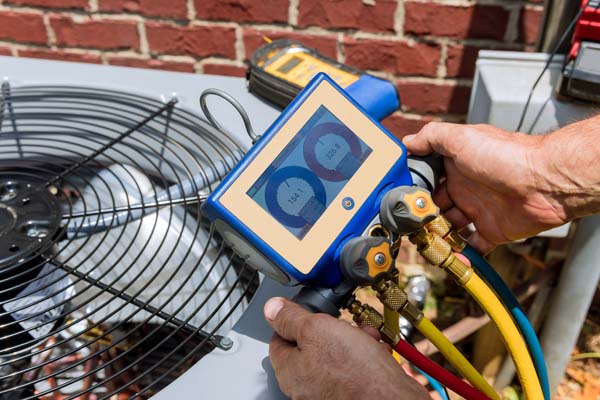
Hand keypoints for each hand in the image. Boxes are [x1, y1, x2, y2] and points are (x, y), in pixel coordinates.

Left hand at [264, 297, 428, 399]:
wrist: (393, 398)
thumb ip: (291, 318)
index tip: (307, 310)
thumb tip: (272, 308)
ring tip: (364, 337)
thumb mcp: (317, 330)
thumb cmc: (356, 373)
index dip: (294, 319)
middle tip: (342, 324)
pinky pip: (354, 365)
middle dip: (332, 327)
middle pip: (311, 343)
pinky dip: (365, 354)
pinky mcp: (352, 391)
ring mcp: (330, 389)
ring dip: (353, 338)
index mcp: (290, 371)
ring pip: (336, 351)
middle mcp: (307, 384)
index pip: (279, 337)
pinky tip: (375, 350)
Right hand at [403, 122, 568, 252]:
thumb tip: (408, 142)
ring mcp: (479, 210)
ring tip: (426, 243)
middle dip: (422, 217)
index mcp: (456, 167)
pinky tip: (452, 257)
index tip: (402, 201)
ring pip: (450, 228)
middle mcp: (466, 188)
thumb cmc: (506, 156)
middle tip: (412, 226)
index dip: (415, 190)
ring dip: (438, 236)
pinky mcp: (493, 231)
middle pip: (435, 207)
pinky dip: (463, 255)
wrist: (544, 181)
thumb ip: (432, 137)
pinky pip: (474, 246)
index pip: (428, 180)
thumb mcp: (461, 138)